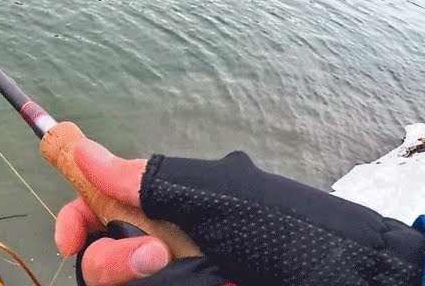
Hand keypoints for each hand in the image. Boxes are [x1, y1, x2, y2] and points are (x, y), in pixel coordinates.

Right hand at [54, 138, 424, 285]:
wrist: (351, 283)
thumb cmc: (291, 231)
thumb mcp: (218, 195)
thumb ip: (149, 178)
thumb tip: (82, 152)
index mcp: (172, 205)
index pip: (101, 208)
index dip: (77, 217)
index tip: (73, 233)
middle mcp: (169, 247)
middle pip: (100, 257)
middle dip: (109, 257)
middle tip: (152, 256)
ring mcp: (182, 280)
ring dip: (129, 275)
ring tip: (177, 273)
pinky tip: (181, 285)